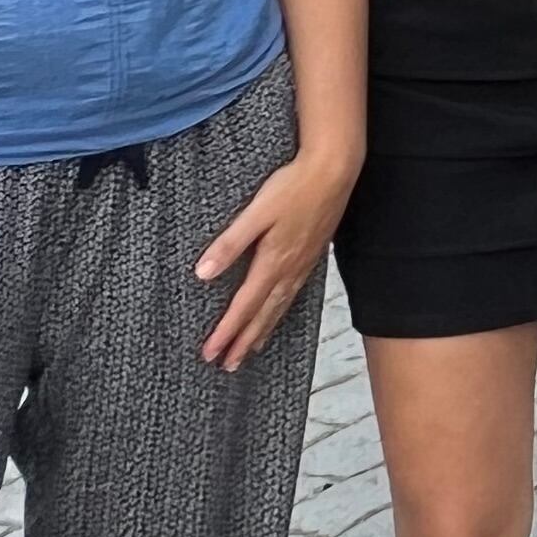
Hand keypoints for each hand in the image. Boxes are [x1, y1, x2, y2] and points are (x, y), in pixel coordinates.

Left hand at [197, 150, 353, 369]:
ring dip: (262, 331)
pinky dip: (281, 312)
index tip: (211, 353)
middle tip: (227, 364)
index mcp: (272, 261)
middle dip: (243, 341)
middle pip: (263, 315)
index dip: (226, 331)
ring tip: (249, 350)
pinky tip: (278, 312)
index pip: (244, 306)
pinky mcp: (311, 255)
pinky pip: (293, 295)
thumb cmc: (294, 187)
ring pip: (279, 308)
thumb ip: (230, 243)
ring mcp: (303, 264)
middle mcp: (289, 270)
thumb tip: (202, 273)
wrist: (334, 171)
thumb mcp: (255, 212)